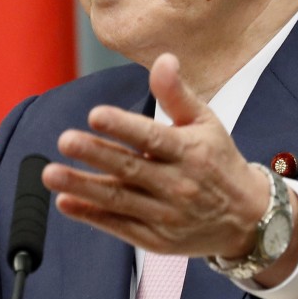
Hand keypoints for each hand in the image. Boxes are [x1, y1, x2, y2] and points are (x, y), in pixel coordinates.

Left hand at [41, 53, 268, 258]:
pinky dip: (91, 216)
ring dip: (83, 187)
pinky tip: (65, 202)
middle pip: (130, 168)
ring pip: (118, 200)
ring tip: (50, 174)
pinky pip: (118, 226)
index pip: (152, 137)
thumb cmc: (219, 161)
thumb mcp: (206, 122)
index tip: (95, 114)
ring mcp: (166, 215)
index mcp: (190, 152)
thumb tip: (164, 59)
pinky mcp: (156, 239)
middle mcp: (178, 185)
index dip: (123, 126)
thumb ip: (177, 93)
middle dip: (96, 154)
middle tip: (65, 140)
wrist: (247, 219)